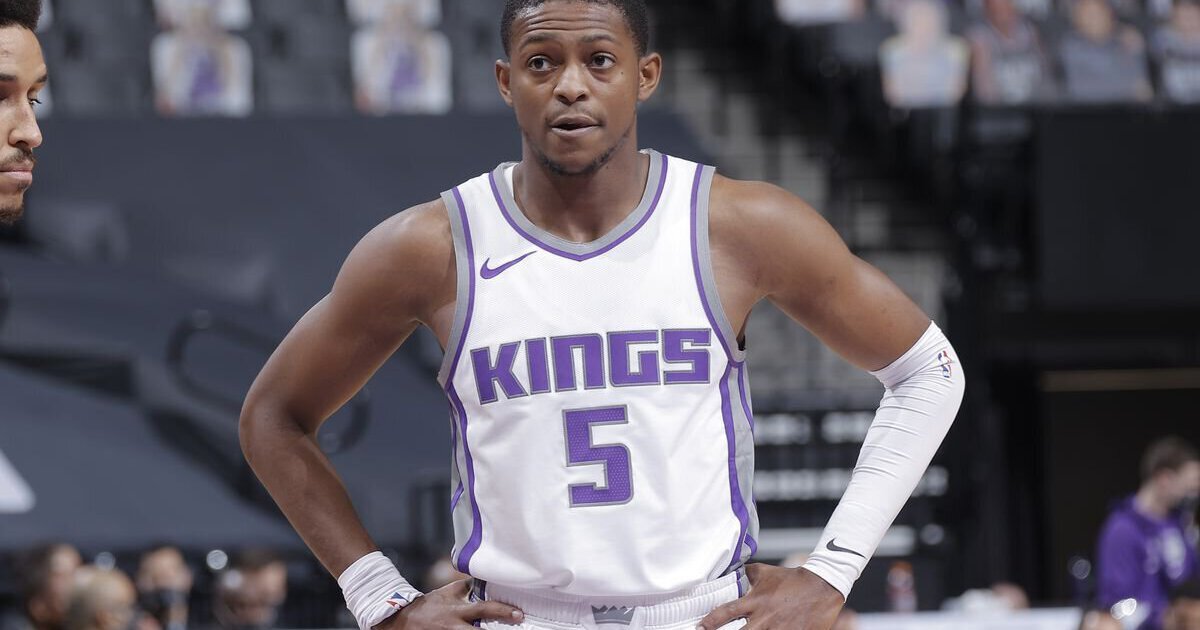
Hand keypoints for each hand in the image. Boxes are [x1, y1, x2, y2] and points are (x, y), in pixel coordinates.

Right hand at [374, 579, 524, 629]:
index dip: (502, 611)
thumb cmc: (430, 605)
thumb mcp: (448, 592)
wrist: (404, 620)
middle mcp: (456, 626)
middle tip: (517, 625)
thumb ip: (467, 586)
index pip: (484, 609)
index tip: (518, 614)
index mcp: (458, 610)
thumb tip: (485, 577)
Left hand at [698, 564, 843, 629]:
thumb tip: (733, 571)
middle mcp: (764, 618)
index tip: (700, 628)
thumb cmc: (792, 579)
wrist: (821, 586)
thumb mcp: (766, 572)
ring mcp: (779, 629)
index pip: (726, 612)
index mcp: (755, 601)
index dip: (710, 622)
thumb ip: (748, 573)